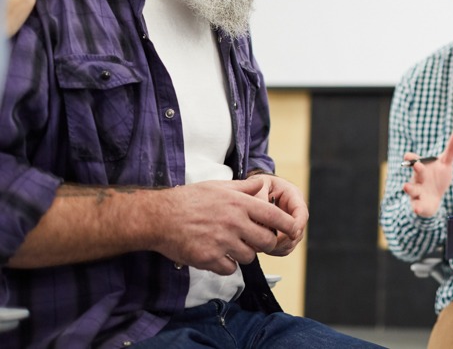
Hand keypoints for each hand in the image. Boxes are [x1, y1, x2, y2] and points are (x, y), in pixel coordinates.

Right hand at [149, 178, 297, 274]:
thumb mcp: (219, 186)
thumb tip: (262, 184)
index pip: (275, 217)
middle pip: (266, 241)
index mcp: (239, 203)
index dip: (288, 225)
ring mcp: (222, 242)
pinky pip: (230, 269)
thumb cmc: (189, 199)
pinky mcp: (209, 259)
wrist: (159, 217)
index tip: (292, 229)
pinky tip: (217, 255)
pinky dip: (226, 265)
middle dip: (264, 243)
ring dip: (243, 254)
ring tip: (230, 245)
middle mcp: (234, 222)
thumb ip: (244, 187)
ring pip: (249, 257)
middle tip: (255, 240)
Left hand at [248, 172, 308, 255]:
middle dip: (284, 241)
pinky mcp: (284, 234)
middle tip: (267, 243)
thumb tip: (259, 217)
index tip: (291, 234)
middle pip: (298, 232)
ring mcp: (290, 224)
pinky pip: (283, 248)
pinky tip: (259, 246)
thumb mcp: (259, 184)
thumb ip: (259, 197)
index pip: (301, 213)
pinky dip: (273, 250)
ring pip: (291, 243)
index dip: (298, 225)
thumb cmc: (259, 184)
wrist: (255, 188)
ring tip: (259, 245)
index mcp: (293, 196)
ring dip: (277, 247)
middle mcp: (295, 212)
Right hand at [402, 130, 452, 217]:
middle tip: (417, 165)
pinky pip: (416, 206)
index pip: (414, 160)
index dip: (411, 157)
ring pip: (411, 189)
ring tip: (406, 186)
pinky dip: (416, 207)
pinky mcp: (419, 204)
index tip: (409, 155)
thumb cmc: (438, 176)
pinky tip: (417, 208)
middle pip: (416, 173)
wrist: (434, 197)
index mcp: (421, 167)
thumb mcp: (446, 162)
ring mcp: (417, 192)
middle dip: (417, 169)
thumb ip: (452, 148)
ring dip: (409, 188)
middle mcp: (417, 178)